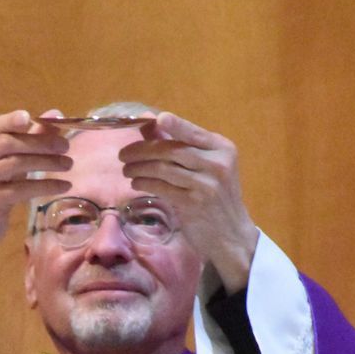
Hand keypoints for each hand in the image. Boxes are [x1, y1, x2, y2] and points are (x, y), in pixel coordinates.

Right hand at [0, 110, 72, 271]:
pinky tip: (63, 186)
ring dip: (47, 163)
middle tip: (66, 146)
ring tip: (68, 165)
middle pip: (9, 143)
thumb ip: (27, 139)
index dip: (15, 120)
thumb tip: (55, 115)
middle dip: (41, 142)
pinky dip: (45, 186)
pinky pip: (22, 189)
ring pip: (16, 164)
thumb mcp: (5, 162)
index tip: (36, 117)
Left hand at [118, 112, 258, 293]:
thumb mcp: (208, 166)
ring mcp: (206, 185)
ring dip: (138, 168)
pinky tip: (137, 183)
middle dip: (142, 150)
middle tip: (123, 154)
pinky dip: (144, 183)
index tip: (156, 119)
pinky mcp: (193, 204)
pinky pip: (161, 188)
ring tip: (127, 170)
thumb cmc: (215, 196)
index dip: (174, 124)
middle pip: (171, 149)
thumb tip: (150, 121)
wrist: (231, 234)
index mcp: (223, 148)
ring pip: (163, 168)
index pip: (192, 132)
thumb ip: (182, 144)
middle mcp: (217, 164)